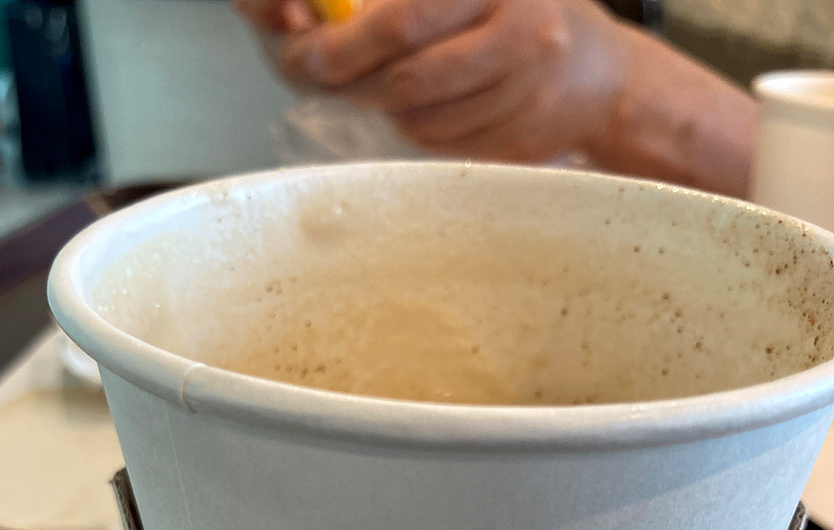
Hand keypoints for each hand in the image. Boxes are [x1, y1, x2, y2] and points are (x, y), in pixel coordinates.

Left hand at [270, 0, 633, 163]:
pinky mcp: (522, 132)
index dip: (343, 42)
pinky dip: (421, 132)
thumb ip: (403, 4)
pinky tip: (431, 112)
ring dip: (387, 109)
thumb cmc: (519, 20)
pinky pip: (443, 143)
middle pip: (406, 73)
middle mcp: (516, 25)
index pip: (401, 17)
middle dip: (351, 80)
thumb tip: (313, 29)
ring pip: (420, 116)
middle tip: (318, 76)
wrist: (601, 78)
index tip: (302, 52)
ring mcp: (524, 85)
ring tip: (387, 89)